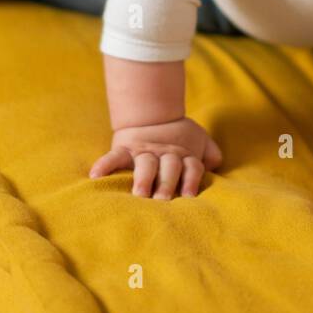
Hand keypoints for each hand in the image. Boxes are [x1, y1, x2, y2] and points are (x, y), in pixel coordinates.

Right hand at [88, 117, 223, 199]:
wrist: (151, 113)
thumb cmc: (179, 135)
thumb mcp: (199, 140)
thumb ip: (210, 153)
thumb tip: (216, 167)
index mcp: (183, 154)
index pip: (191, 167)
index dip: (191, 180)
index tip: (188, 196)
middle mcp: (165, 154)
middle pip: (169, 167)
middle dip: (167, 183)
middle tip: (163, 200)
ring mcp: (144, 151)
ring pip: (145, 164)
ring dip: (143, 178)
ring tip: (140, 193)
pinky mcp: (125, 149)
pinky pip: (114, 156)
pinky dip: (104, 164)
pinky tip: (96, 176)